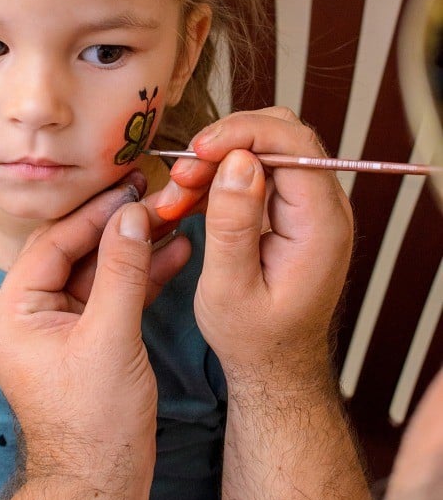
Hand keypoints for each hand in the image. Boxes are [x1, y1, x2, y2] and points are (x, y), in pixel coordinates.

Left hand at [0, 197, 161, 479]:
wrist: (100, 488)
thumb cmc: (94, 423)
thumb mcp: (109, 338)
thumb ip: (121, 272)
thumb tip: (132, 215)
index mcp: (14, 313)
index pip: (53, 242)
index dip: (95, 213)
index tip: (133, 186)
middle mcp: (29, 316)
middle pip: (74, 252)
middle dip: (116, 225)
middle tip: (154, 194)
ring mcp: (58, 330)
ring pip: (97, 272)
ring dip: (134, 248)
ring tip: (174, 217)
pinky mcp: (86, 343)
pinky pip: (111, 297)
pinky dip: (141, 277)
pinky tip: (175, 254)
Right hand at [151, 109, 352, 380]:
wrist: (274, 365)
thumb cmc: (254, 338)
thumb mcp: (230, 288)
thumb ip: (234, 225)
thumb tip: (239, 162)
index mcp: (320, 225)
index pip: (293, 144)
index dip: (242, 134)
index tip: (197, 151)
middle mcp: (324, 208)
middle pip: (279, 136)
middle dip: (224, 145)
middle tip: (181, 177)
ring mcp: (309, 207)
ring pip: (263, 151)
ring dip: (215, 164)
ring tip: (176, 195)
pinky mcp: (291, 211)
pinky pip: (256, 174)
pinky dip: (219, 180)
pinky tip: (188, 202)